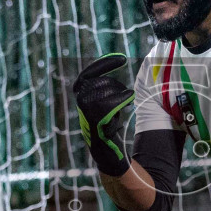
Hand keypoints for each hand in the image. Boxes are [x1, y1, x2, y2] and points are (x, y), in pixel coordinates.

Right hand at [72, 54, 134, 175]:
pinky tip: (130, 99)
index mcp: (80, 94)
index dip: (104, 64)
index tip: (122, 59)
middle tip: (125, 97)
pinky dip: (122, 99)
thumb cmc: (108, 124)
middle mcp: (80, 102)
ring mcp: (86, 112)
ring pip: (106, 92)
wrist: (107, 152)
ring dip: (120, 95)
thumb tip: (115, 60)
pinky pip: (109, 104)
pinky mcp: (95, 122)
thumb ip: (105, 84)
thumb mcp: (105, 100)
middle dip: (116, 85)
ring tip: (125, 103)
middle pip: (101, 82)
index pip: (89, 73)